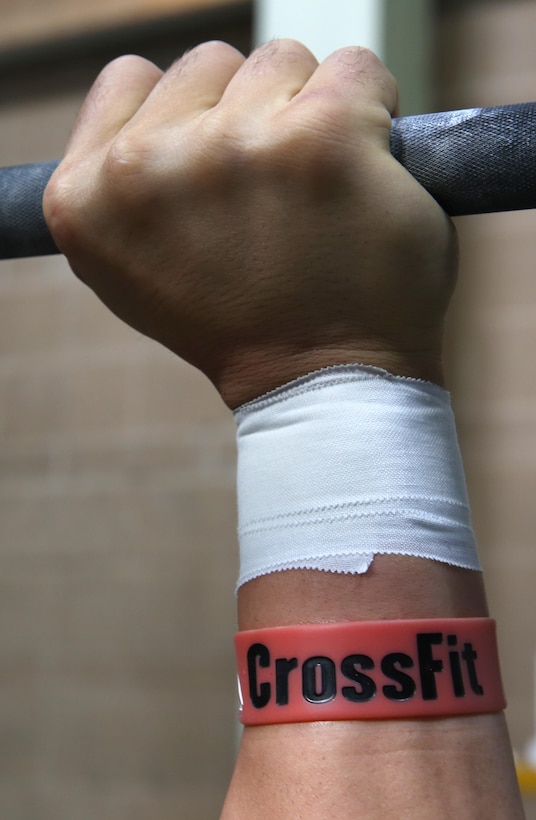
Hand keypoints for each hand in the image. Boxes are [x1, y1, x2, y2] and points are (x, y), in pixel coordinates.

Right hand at [43, 40, 456, 406]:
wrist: (323, 381)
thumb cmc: (244, 323)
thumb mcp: (139, 265)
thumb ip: (133, 184)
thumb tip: (157, 111)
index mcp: (86, 198)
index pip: (130, 79)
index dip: (185, 118)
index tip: (216, 175)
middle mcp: (146, 166)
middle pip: (210, 62)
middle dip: (247, 115)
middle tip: (272, 201)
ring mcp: (235, 147)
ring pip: (282, 62)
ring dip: (306, 113)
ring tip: (315, 196)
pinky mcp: (325, 138)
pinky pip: (357, 69)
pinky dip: (372, 112)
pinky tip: (360, 177)